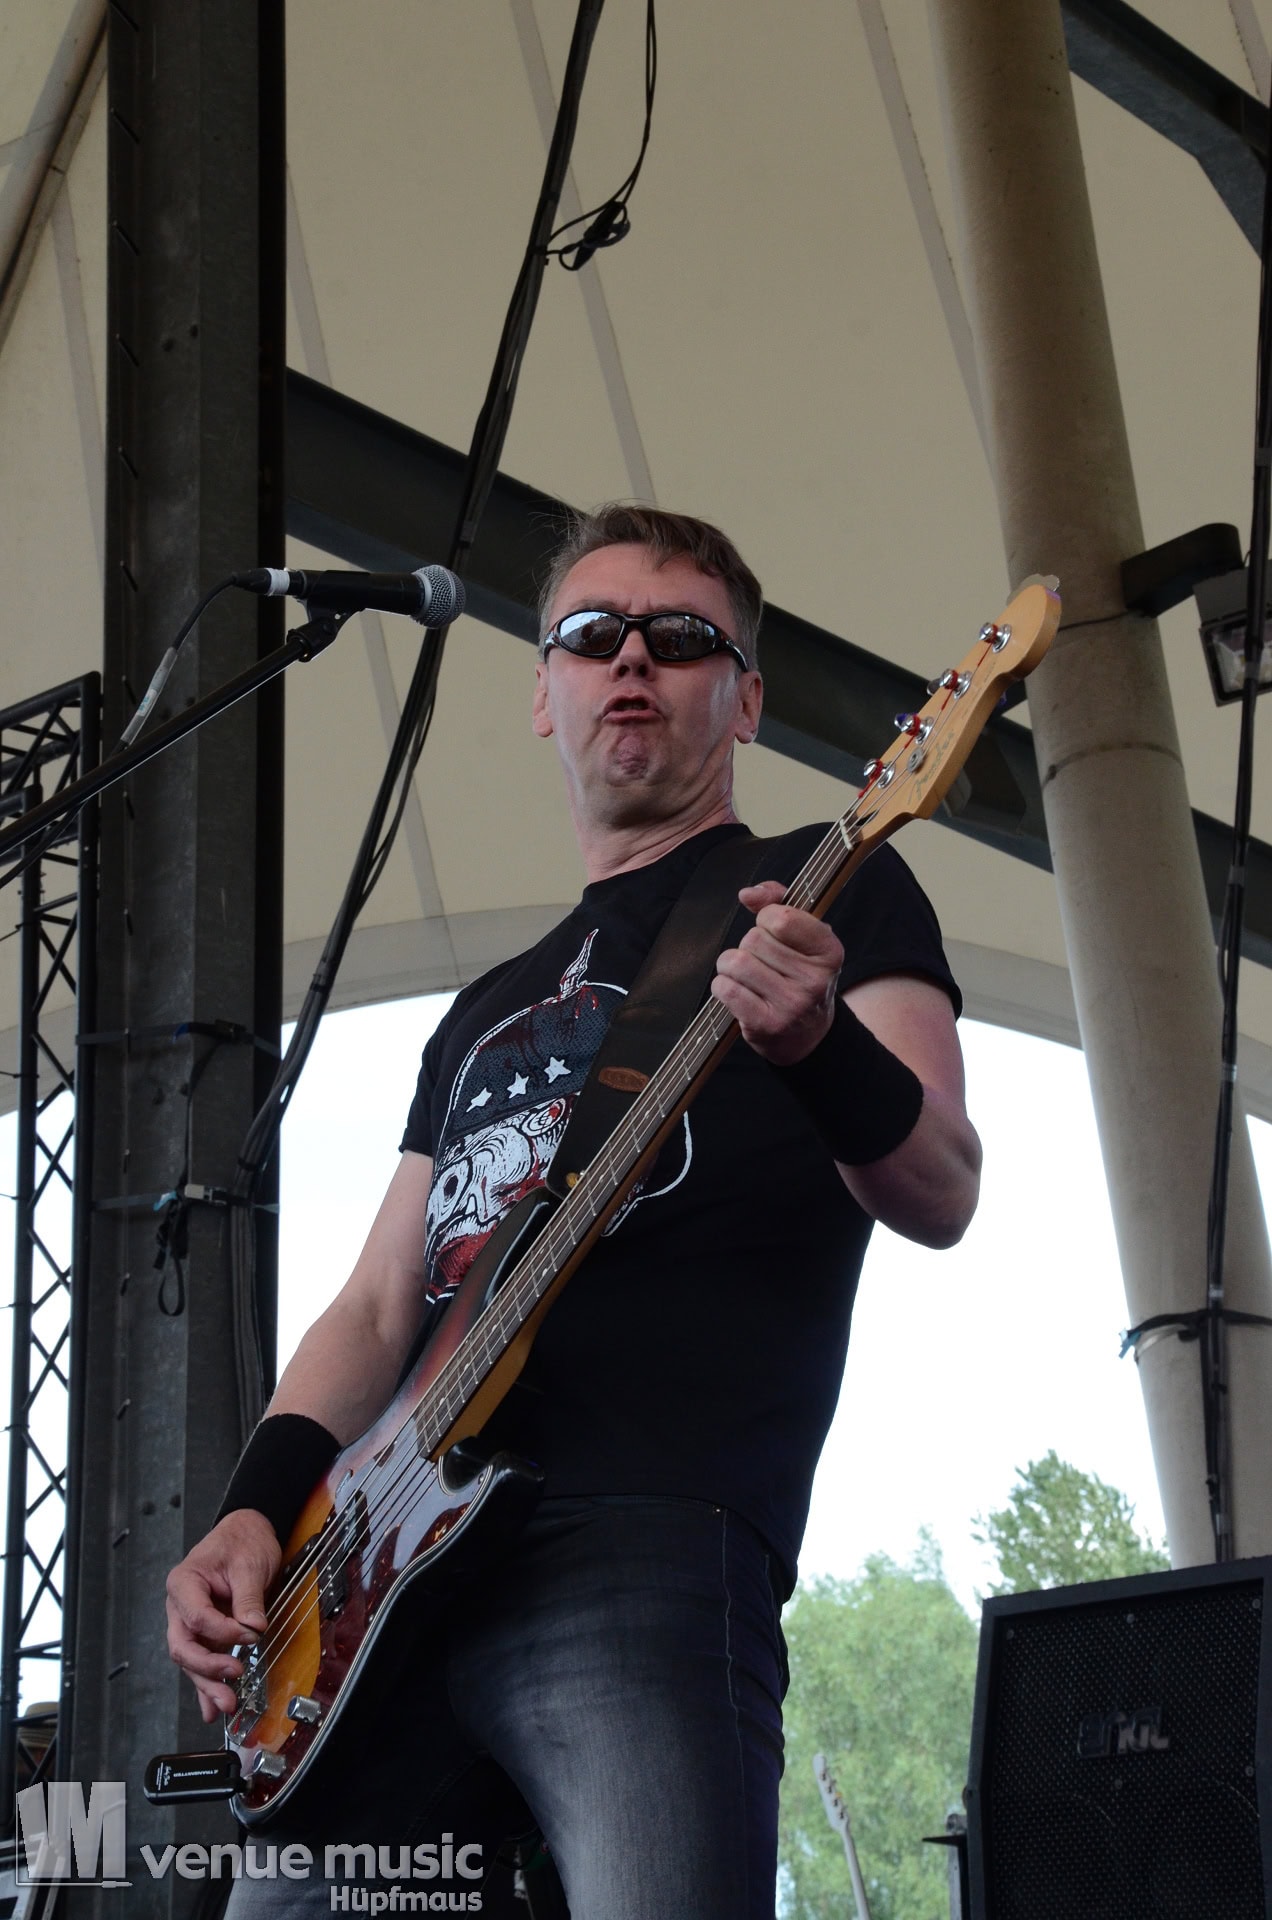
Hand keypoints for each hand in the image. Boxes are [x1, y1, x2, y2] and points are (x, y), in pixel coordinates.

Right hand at [165, 1510, 280, 1722]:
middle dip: (207, 1668)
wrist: (246, 1532)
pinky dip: (207, 1683)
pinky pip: (202, 1660)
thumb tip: (252, 1628)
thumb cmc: (242, 1540)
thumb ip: (248, 1598)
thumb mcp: (249, 1564)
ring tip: (226, 1704)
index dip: (224, 1630)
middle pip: (183, 1646)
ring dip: (208, 1683)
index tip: (251, 1634)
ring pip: (191, 1659)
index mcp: (184, 1583)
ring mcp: (190, 1621)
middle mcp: (180, 1605)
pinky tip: (211, 1707)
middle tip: (233, 1678)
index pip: (198, 1617)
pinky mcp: (204, 1632)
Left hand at [712, 880, 843, 1065]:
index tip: (772, 931)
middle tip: (762, 962)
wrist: (807, 1034)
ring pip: (736, 962)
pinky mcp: (767, 1024)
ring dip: (730, 966)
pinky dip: (723, 986)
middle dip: (748, 947)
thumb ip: (777, 903)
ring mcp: (792, 1004)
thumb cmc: (799, 977)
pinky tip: (738, 992)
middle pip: (753, 940)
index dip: (766, 919)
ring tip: (746, 977)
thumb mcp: (802, 937)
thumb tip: (748, 894)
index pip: (780, 918)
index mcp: (829, 951)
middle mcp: (815, 979)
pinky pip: (725, 988)